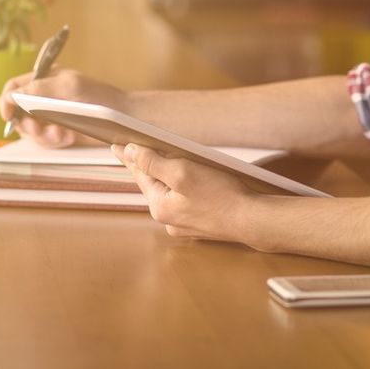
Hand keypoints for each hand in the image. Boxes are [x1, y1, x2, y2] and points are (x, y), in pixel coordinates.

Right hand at [0, 68, 128, 147]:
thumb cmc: (101, 98)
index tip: (9, 116)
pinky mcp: (61, 130)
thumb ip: (37, 89)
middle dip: (26, 124)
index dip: (6, 102)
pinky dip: (53, 141)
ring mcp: (52, 115)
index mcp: (45, 79)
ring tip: (60, 135)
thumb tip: (11, 95)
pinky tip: (67, 138)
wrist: (124, 118)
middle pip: (17, 113)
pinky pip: (46, 141)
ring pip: (30, 130)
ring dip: (42, 136)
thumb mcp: (68, 87)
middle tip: (40, 129)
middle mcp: (45, 97)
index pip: (13, 87)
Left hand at [113, 143, 254, 241]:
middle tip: (135, 149)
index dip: (129, 155)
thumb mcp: (183, 172)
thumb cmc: (222, 195)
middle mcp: (167, 218)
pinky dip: (182, 189)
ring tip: (162, 160)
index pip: (140, 173)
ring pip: (169, 193)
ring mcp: (183, 225)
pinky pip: (183, 202)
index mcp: (159, 206)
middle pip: (154, 184)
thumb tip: (130, 152)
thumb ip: (153, 162)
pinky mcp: (199, 225)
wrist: (252, 220)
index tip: (116, 144)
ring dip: (166, 177)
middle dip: (147, 166)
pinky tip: (191, 180)